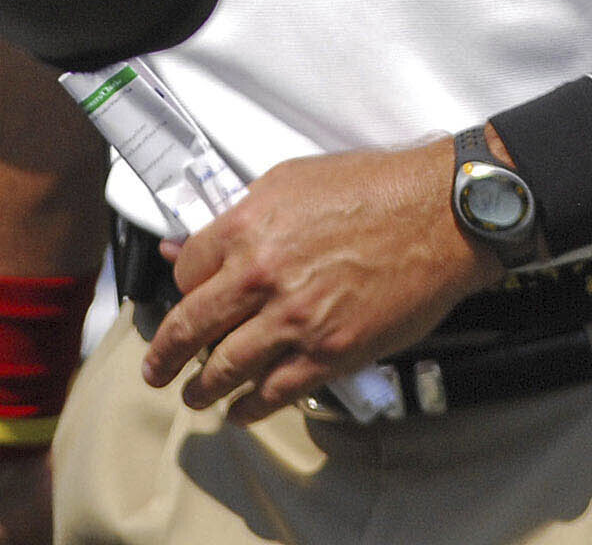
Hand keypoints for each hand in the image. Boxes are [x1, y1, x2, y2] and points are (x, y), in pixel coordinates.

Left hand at [141, 140, 502, 423]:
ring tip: (192, 395)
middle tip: (156, 369)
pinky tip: (242, 410)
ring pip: (226, 367)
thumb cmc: (371, 189)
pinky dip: (251, 407)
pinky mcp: (329, 354)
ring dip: (202, 387)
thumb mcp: (288, 181)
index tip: (184, 297)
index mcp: (246, 228)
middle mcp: (262, 276)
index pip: (186, 269)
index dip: (181, 286)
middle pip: (192, 325)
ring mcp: (295, 320)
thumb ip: (235, 214)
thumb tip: (187, 243)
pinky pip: (275, 391)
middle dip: (166, 354)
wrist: (435, 217)